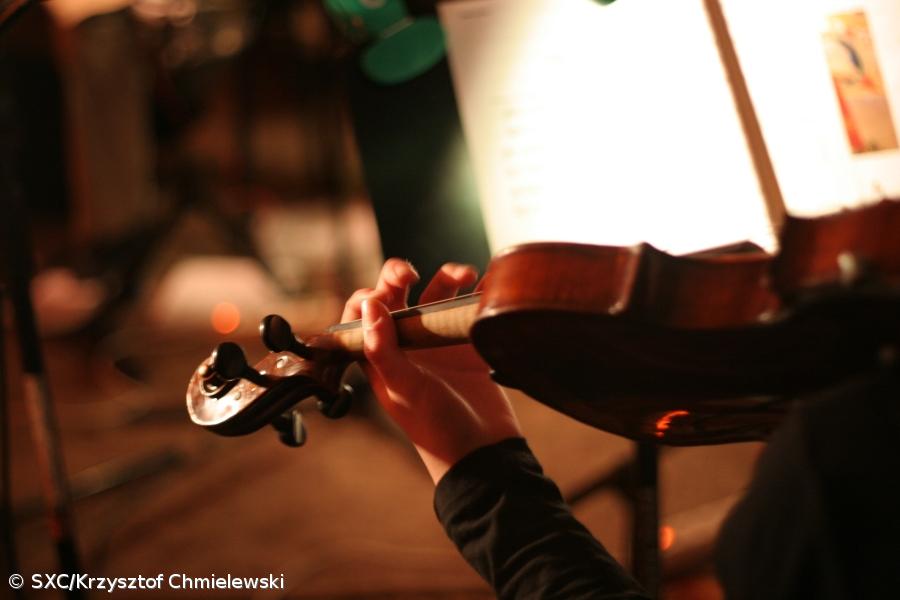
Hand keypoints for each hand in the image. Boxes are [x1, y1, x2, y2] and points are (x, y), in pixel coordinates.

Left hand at [341, 259, 522, 483]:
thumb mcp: (404, 390)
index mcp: (379, 357)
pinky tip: (486, 283)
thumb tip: (369, 305)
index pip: (360, 315)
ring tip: (466, 275)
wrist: (485, 452)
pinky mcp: (469, 342)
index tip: (383, 293)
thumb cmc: (436, 429)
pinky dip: (478, 290)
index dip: (366, 296)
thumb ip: (384, 350)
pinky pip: (469, 306)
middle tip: (410, 272)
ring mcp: (438, 341)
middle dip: (398, 275)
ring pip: (435, 294)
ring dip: (448, 277)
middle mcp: (405, 344)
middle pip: (395, 295)